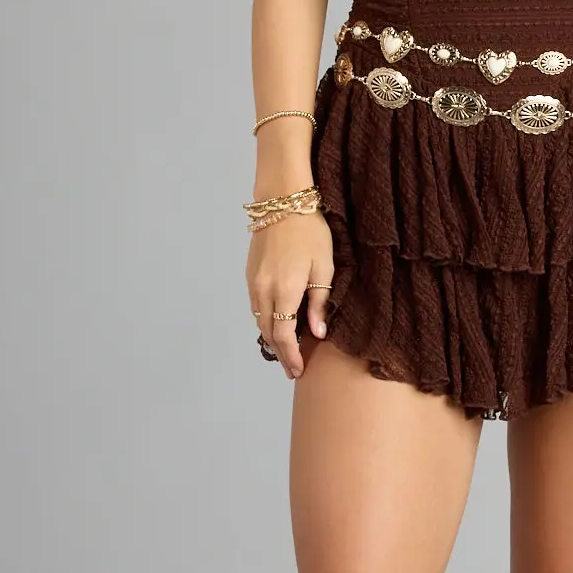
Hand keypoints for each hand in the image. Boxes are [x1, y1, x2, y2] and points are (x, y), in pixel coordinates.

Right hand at [247, 211, 336, 378]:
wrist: (281, 202)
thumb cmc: (310, 232)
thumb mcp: (324, 268)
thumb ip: (319, 303)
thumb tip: (317, 334)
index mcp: (285, 291)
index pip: (283, 336)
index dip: (290, 356)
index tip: (298, 370)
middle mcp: (263, 290)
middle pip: (267, 332)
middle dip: (280, 352)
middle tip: (293, 368)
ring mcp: (253, 282)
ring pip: (259, 320)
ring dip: (271, 337)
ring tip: (286, 349)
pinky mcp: (249, 274)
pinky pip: (255, 306)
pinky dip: (265, 319)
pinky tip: (277, 322)